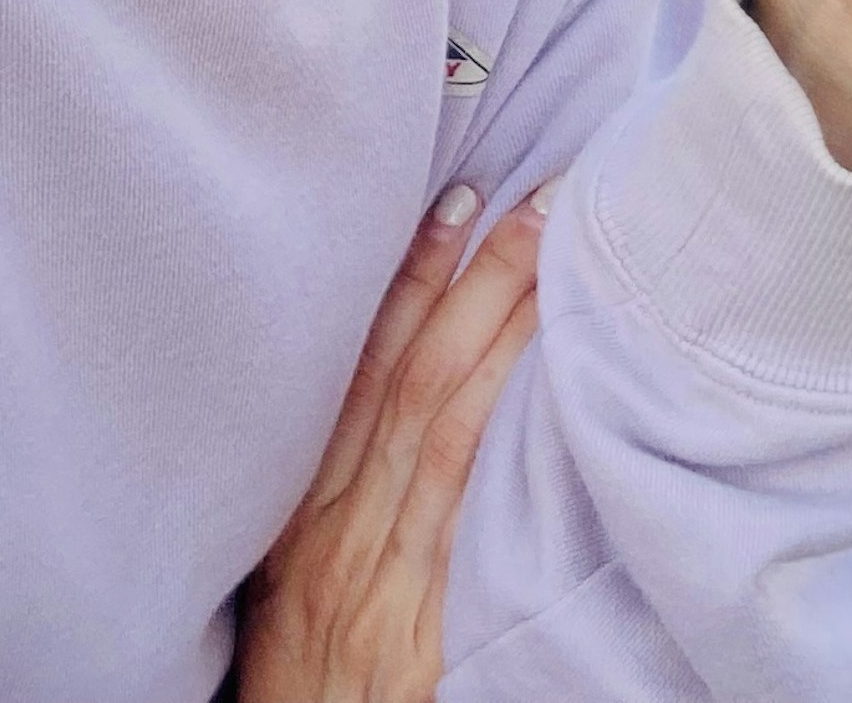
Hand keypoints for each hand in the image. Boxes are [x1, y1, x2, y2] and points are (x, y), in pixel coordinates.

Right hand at [236, 179, 551, 701]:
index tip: (452, 200)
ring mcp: (372, 565)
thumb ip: (341, 490)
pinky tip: (540, 374)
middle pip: (407, 372)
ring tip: (553, 252)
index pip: (357, 363)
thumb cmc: (298, 673)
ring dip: (499, 326)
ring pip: (438, 419)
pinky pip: (453, 504)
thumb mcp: (298, 572)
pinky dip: (491, 429)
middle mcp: (332, 520)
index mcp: (301, 501)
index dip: (404, 278)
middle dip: (470, 277)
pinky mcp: (410, 616)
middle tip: (533, 196)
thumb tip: (391, 393)